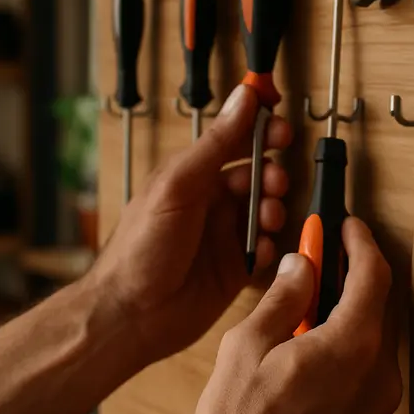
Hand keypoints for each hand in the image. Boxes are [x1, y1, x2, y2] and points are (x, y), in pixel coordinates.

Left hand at [88, 85, 292, 363]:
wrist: (131, 315)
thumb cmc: (140, 249)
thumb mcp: (178, 185)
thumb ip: (216, 143)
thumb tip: (242, 98)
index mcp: (192, 176)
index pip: (235, 140)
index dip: (261, 132)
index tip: (282, 130)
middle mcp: (210, 202)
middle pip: (257, 176)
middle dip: (271, 176)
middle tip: (273, 183)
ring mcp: (224, 236)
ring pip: (266, 212)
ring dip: (273, 210)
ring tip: (266, 219)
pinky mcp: (235, 270)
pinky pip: (266, 250)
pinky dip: (268, 248)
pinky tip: (257, 252)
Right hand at [165, 219, 399, 413]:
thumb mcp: (246, 349)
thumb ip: (281, 300)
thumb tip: (300, 268)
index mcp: (352, 348)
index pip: (374, 274)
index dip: (361, 243)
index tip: (348, 228)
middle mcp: (378, 379)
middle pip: (379, 310)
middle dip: (352, 282)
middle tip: (320, 268)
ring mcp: (379, 412)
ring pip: (374, 349)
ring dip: (347, 326)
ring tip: (302, 328)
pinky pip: (368, 384)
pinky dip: (348, 363)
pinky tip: (310, 371)